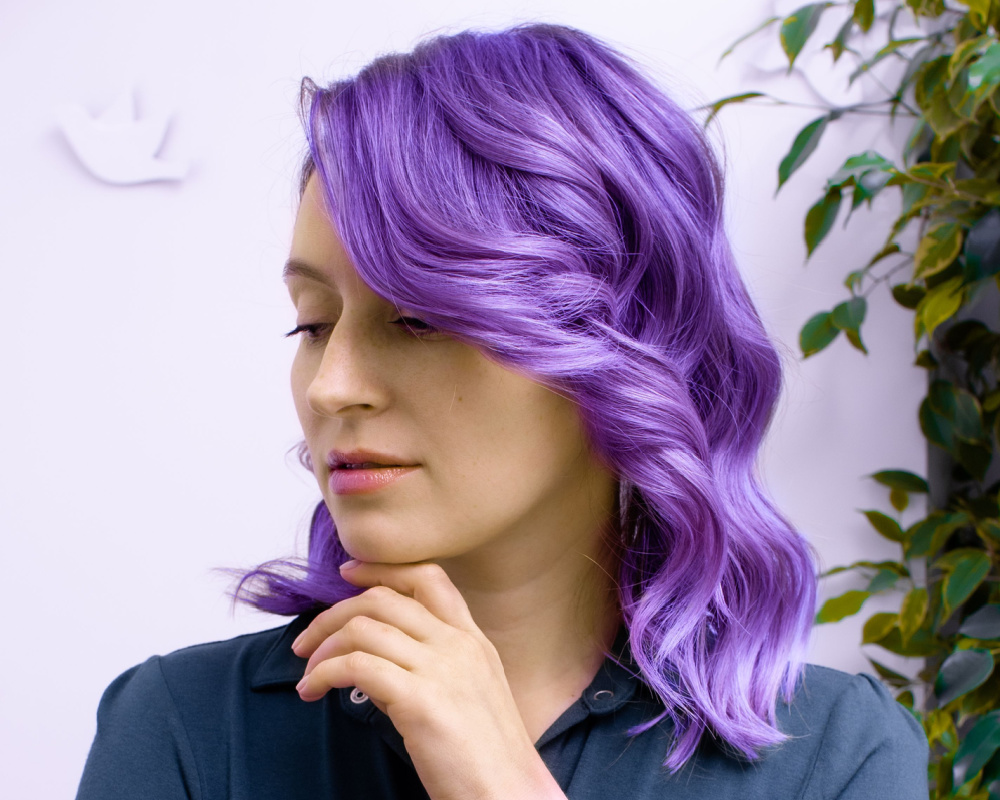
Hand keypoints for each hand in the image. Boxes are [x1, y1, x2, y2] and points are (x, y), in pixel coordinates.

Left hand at [291, 561, 566, 799]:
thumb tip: (374, 661)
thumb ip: (427, 669)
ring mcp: (441, 669)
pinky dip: (324, 673)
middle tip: (308, 640)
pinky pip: (356, 666)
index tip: (348, 575)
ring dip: (323, 646)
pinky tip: (314, 691)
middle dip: (335, 613)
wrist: (508, 794)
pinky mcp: (420, 700)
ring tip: (308, 674)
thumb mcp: (467, 696)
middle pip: (385, 599)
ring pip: (364, 627)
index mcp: (474, 640)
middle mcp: (458, 645)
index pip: (428, 579)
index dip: (382, 571)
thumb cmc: (486, 758)